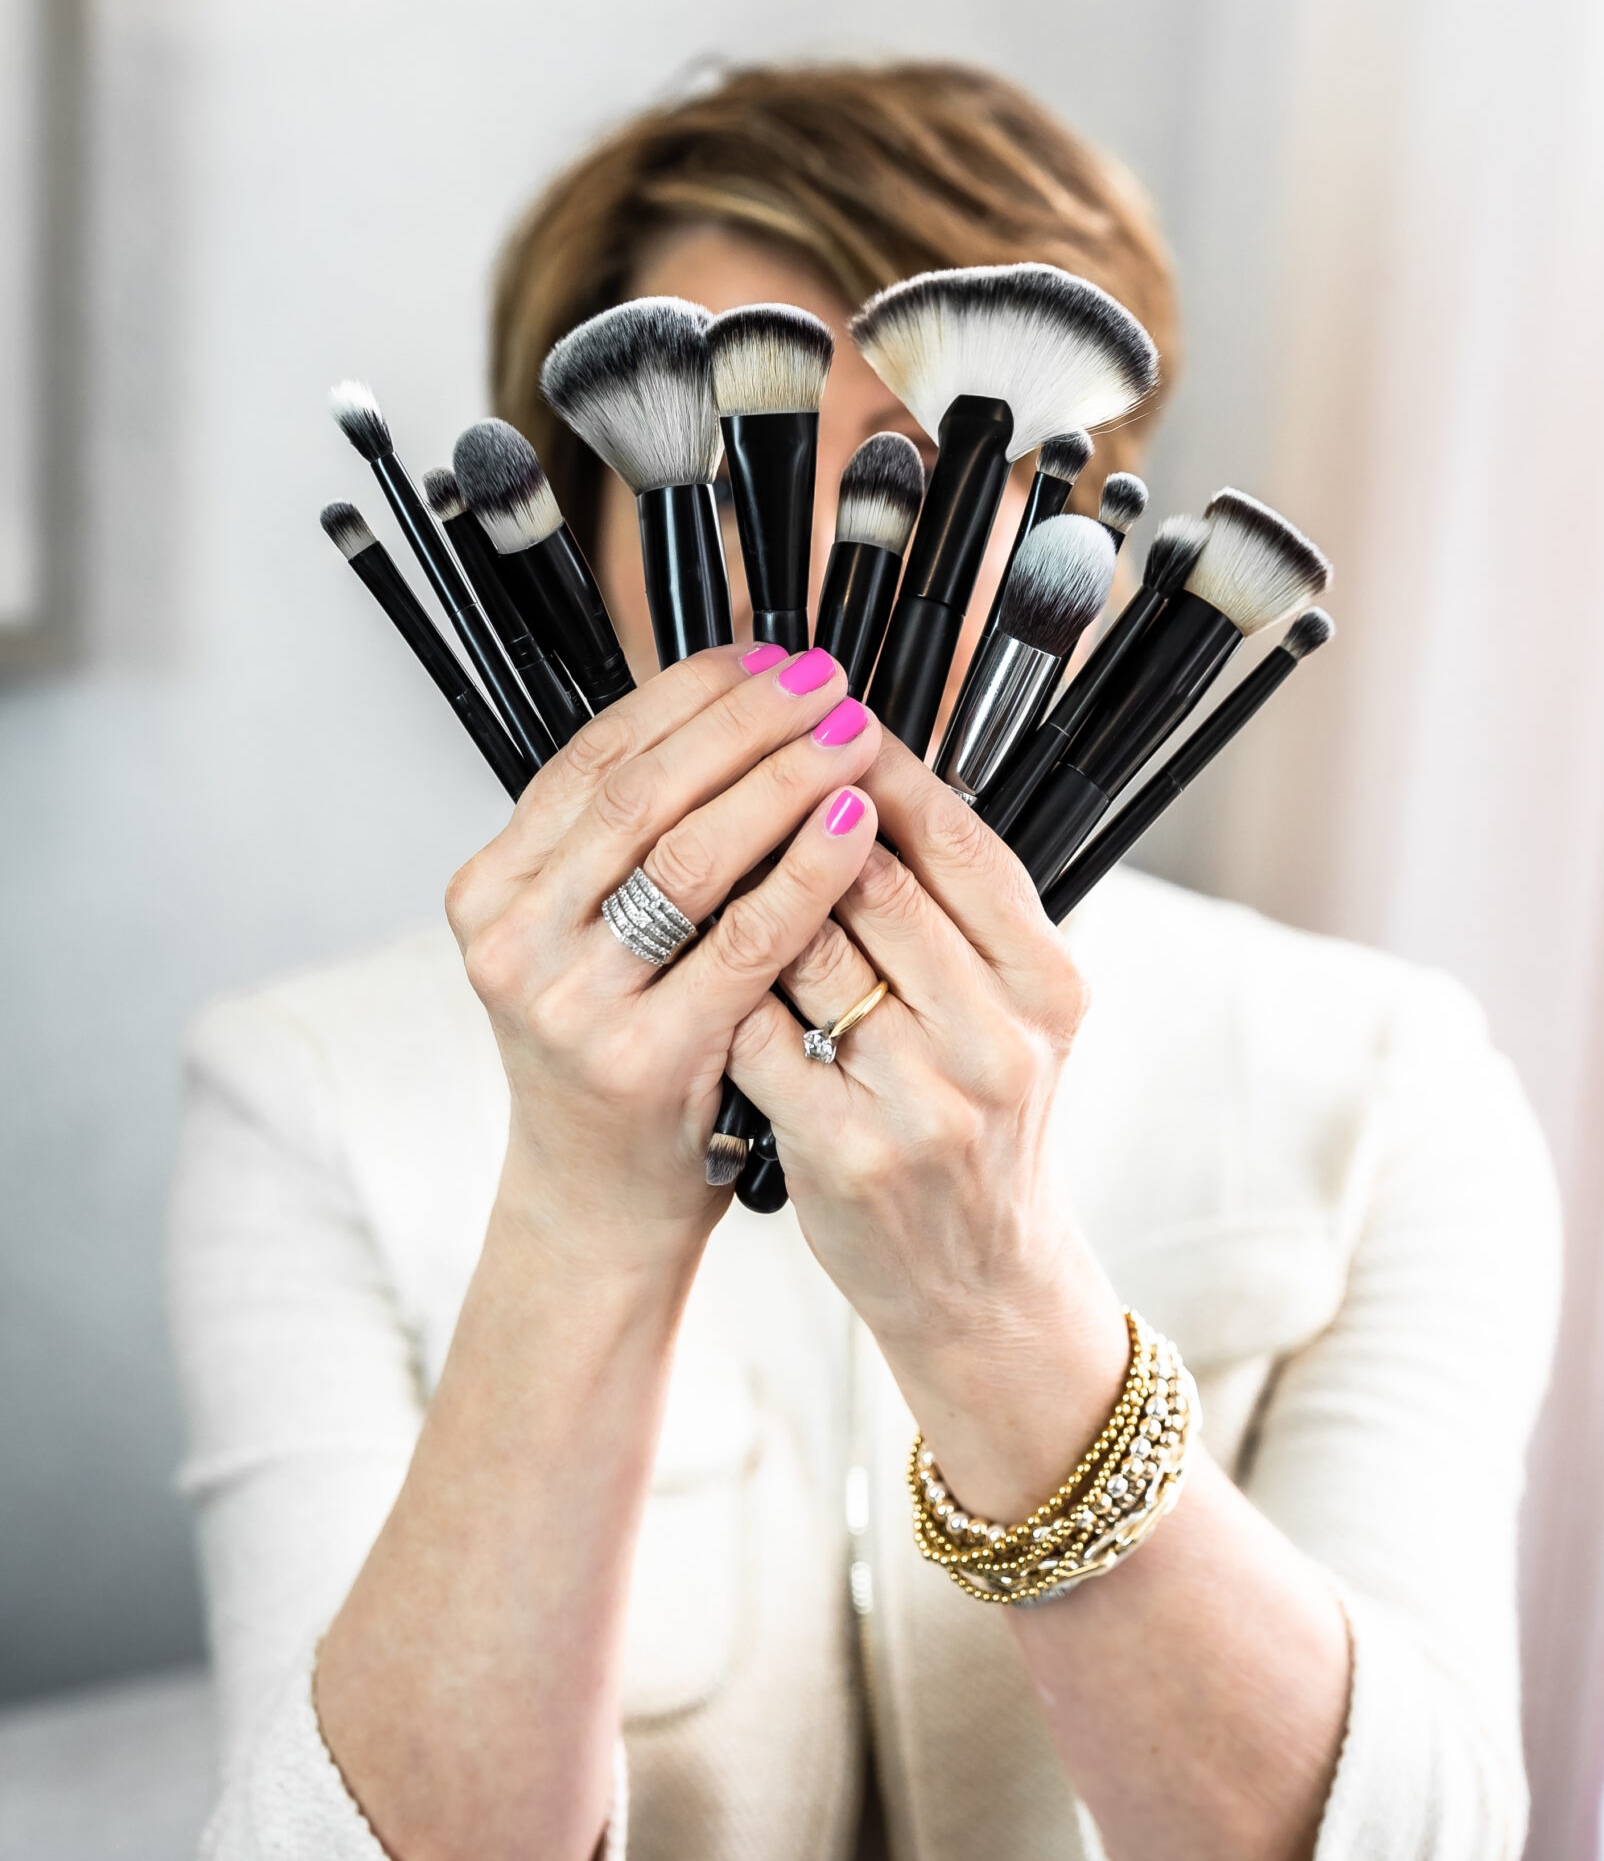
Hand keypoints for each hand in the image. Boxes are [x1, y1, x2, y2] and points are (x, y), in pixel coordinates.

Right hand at [445, 643, 880, 1274]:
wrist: (597, 1204)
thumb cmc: (616, 1053)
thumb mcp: (587, 938)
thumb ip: (631, 842)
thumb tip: (741, 703)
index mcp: (491, 889)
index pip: (595, 755)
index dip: (689, 694)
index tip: (768, 656)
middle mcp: (513, 939)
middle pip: (641, 791)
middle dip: (745, 722)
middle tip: (825, 682)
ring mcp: (566, 1002)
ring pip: (688, 854)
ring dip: (782, 779)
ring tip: (852, 736)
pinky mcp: (638, 1057)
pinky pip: (743, 941)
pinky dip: (807, 872)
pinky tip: (856, 828)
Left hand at [726, 737, 1129, 1521]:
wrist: (979, 1283)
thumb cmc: (975, 1122)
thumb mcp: (1006, 1012)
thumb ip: (958, 907)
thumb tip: (866, 770)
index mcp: (1047, 984)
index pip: (956, 837)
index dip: (873, 766)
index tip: (812, 716)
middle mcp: (1000, 1041)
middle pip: (878, 881)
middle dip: (796, 815)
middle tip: (735, 766)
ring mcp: (927, 1103)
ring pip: (810, 951)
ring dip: (747, 895)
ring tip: (702, 854)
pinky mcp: (850, 1157)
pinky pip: (760, 1038)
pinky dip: (723, 992)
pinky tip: (694, 964)